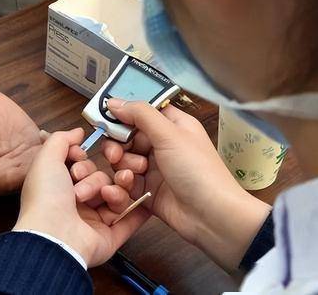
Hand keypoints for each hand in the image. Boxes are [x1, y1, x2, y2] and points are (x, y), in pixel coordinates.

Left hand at [14, 129, 148, 267]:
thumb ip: (61, 139)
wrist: (53, 235)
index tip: (78, 156)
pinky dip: (138, 208)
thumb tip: (77, 131)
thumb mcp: (46, 158)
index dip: (83, 160)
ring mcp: (94, 222)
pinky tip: (143, 196)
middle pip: (101, 180)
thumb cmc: (45, 198)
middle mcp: (76, 206)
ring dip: (114, 191)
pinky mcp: (110, 237)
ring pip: (116, 197)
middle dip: (95, 178)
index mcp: (59, 189)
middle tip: (80, 182)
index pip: (83, 168)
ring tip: (104, 195)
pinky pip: (130, 219)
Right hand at [82, 99, 270, 271]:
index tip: (106, 117)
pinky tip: (128, 186)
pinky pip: (125, 181)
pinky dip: (123, 183)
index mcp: (174, 126)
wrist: (211, 217)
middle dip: (118, 144)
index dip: (124, 113)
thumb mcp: (170, 134)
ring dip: (123, 165)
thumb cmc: (198, 170)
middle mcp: (163, 145)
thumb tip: (113, 101)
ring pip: (124, 159)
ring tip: (133, 173)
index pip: (143, 112)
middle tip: (116, 153)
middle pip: (128, 136)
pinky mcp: (147, 191)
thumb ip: (140, 114)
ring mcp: (155, 169)